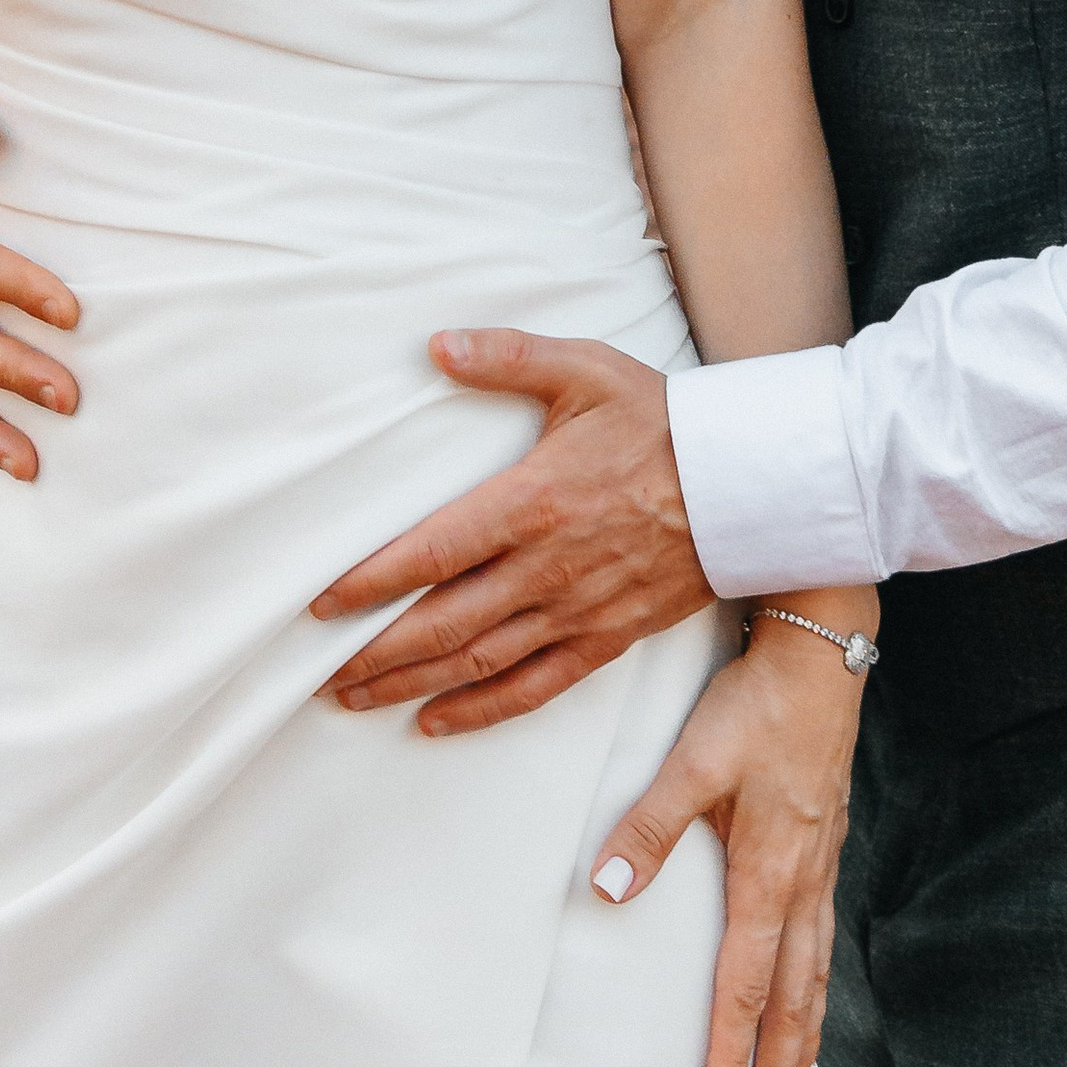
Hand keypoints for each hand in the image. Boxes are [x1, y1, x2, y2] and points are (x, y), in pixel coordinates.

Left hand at [312, 335, 709, 730]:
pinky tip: (436, 722)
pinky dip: (481, 711)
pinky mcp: (606, 638)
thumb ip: (507, 357)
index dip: (370, 583)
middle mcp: (546, 568)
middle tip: (318, 672)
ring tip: (355, 699)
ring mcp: (576, 611)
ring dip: (411, 685)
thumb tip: (436, 345)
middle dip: (375, 652)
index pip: (431, 552)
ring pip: (479, 663)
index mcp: (531, 501)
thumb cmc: (661, 421)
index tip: (320, 605)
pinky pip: (535, 688)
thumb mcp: (584, 370)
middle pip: (443, 623)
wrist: (748, 484)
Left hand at [590, 609, 863, 1066]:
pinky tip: (813, 991)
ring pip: (816, 973)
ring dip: (807, 1035)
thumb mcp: (694, 761)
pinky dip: (819, 984)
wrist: (823, 653)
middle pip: (793, 999)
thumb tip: (606, 888)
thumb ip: (648, 826)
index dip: (732, 1051)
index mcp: (769, 874)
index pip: (746, 986)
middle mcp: (804, 881)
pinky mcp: (827, 841)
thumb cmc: (757, 704)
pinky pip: (825, 937)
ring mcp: (822, 864)